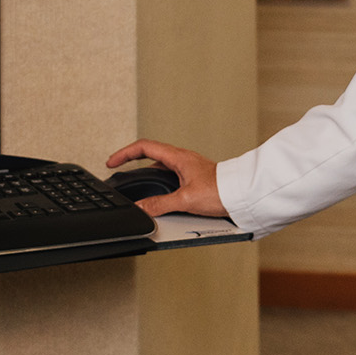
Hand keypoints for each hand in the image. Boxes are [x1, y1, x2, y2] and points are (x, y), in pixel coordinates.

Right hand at [104, 138, 227, 218]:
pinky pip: (171, 181)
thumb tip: (141, 208)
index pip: (143, 147)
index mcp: (178, 157)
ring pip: (161, 170)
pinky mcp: (194, 181)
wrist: (243, 196)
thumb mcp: (185, 199)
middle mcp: (182, 160)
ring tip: (138, 190)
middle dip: (132, 163)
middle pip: (149, 156)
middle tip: (119, 172)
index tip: (112, 162)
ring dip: (147, 177)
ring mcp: (188, 170)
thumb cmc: (222, 190)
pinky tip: (161, 202)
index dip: (124, 154)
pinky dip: (160, 188)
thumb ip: (160, 204)